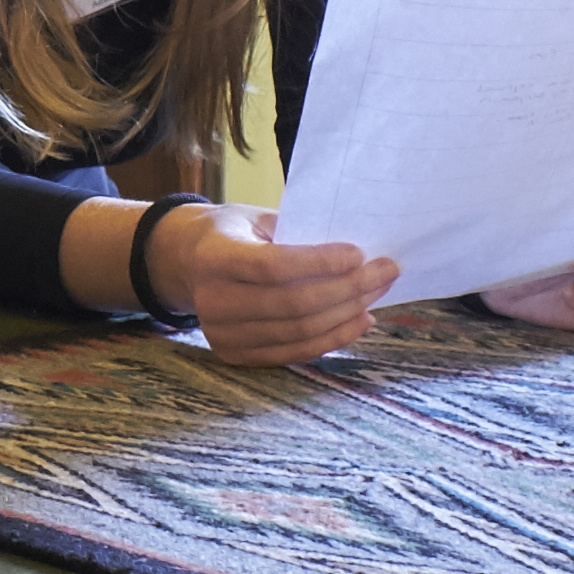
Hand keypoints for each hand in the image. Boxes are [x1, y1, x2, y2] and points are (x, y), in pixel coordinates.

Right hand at [150, 206, 391, 367]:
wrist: (188, 262)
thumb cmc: (234, 233)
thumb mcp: (256, 218)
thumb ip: (297, 232)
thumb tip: (359, 251)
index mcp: (213, 257)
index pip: (274, 267)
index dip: (321, 263)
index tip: (359, 254)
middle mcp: (212, 301)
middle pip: (294, 304)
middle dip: (349, 289)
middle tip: (385, 271)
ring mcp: (221, 334)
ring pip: (300, 333)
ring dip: (348, 314)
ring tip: (377, 293)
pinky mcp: (235, 355)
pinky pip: (295, 352)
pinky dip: (333, 338)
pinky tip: (359, 319)